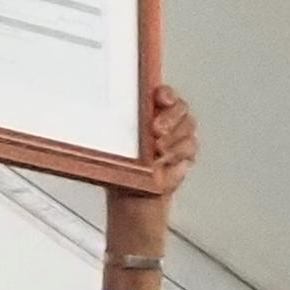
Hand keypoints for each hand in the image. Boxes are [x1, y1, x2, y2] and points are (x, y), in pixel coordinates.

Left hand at [105, 85, 195, 257]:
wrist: (131, 196)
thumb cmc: (121, 167)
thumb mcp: (112, 146)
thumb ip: (114, 129)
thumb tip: (100, 119)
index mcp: (149, 112)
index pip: (163, 94)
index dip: (166, 94)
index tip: (160, 99)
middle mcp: (167, 121)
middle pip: (180, 108)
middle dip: (170, 118)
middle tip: (156, 130)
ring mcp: (179, 138)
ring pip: (187, 129)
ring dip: (173, 140)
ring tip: (157, 153)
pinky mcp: (186, 156)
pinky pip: (190, 150)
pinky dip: (177, 157)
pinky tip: (164, 163)